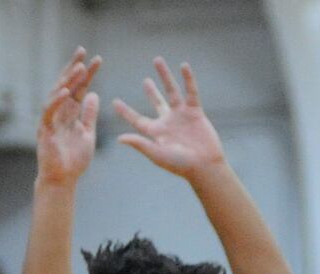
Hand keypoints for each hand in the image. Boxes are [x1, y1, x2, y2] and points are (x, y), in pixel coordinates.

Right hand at [37, 46, 101, 185]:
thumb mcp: (87, 134)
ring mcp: (50, 120)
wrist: (62, 180)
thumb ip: (89, 115)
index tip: (98, 59)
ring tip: (79, 68)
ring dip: (68, 80)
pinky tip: (67, 91)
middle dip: (74, 68)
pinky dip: (57, 100)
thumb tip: (93, 94)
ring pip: (58, 94)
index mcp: (70, 113)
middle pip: (66, 85)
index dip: (87, 74)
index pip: (79, 88)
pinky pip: (49, 111)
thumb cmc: (73, 161)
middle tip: (83, 51)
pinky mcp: (45, 130)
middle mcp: (59, 112)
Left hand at [114, 58, 224, 180]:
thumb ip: (140, 143)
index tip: (114, 101)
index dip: (126, 112)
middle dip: (151, 92)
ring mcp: (182, 116)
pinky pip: (191, 92)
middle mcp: (168, 122)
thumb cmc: (179, 164)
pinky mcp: (196, 112)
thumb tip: (119, 139)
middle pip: (157, 103)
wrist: (204, 166)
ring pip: (172, 91)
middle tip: (145, 81)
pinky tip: (184, 66)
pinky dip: (188, 79)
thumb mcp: (157, 154)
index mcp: (157, 133)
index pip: (138, 120)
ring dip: (165, 76)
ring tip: (158, 61)